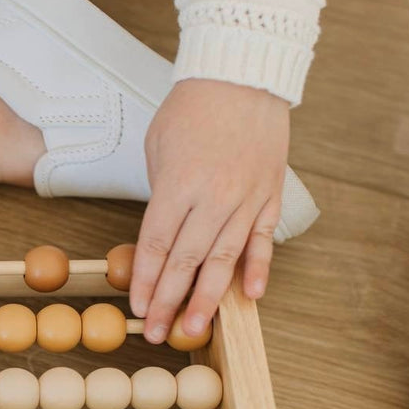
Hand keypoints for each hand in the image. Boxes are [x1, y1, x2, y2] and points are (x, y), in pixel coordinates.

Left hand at [130, 79, 289, 341]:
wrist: (242, 74)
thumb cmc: (191, 109)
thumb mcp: (158, 148)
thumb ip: (160, 195)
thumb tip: (160, 237)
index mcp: (178, 185)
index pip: (157, 245)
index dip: (146, 281)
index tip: (137, 308)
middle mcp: (213, 197)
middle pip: (187, 261)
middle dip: (169, 301)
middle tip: (158, 333)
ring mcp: (246, 197)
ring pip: (225, 259)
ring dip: (209, 299)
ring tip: (196, 329)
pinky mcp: (270, 194)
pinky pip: (263, 239)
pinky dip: (258, 268)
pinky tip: (252, 297)